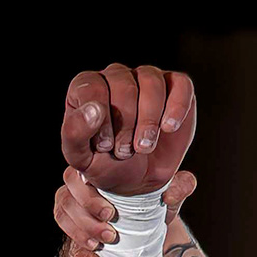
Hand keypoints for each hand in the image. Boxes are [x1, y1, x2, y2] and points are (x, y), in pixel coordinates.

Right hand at [51, 165, 195, 255]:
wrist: (139, 226)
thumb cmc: (154, 203)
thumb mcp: (172, 195)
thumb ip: (181, 187)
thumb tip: (172, 192)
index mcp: (109, 156)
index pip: (91, 156)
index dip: (95, 180)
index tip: (113, 208)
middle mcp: (85, 169)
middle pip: (71, 179)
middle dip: (89, 204)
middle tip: (111, 218)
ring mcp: (72, 189)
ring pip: (64, 202)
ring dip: (84, 223)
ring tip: (108, 238)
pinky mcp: (65, 208)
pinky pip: (60, 216)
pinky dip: (75, 232)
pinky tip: (93, 245)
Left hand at [61, 64, 197, 196]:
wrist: (135, 180)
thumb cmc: (104, 163)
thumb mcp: (80, 157)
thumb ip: (75, 133)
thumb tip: (93, 109)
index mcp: (87, 87)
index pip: (92, 89)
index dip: (100, 120)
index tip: (105, 146)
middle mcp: (115, 76)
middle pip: (124, 85)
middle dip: (126, 124)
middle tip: (124, 151)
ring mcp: (146, 78)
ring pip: (151, 81)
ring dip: (149, 119)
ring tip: (144, 146)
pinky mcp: (175, 87)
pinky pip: (181, 84)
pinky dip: (177, 106)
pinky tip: (169, 128)